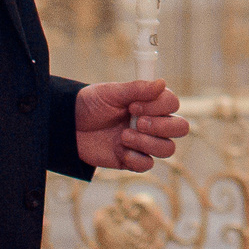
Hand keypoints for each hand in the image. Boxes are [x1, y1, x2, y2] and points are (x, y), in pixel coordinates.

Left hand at [75, 80, 190, 171]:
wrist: (68, 126)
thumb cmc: (90, 104)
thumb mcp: (110, 93)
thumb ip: (136, 88)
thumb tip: (161, 83)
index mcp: (150, 102)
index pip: (173, 104)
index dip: (158, 106)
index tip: (133, 105)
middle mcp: (152, 122)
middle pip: (180, 128)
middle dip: (162, 127)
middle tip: (137, 122)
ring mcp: (144, 142)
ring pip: (167, 148)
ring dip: (147, 143)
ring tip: (123, 136)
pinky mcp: (132, 159)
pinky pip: (148, 165)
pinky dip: (136, 159)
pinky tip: (120, 151)